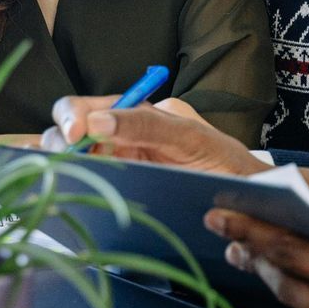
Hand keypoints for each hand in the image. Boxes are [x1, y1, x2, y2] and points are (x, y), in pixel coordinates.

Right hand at [40, 97, 267, 174]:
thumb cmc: (225, 163)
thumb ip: (146, 125)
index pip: (87, 107)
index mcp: (138, 115)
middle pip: (69, 134)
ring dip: (61, 167)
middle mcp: (122, 138)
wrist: (250, 200)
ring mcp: (119, 167)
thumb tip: (95, 122)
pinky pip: (88, 187)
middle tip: (66, 160)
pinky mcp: (121, 192)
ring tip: (61, 177)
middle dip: (58, 143)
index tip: (73, 135)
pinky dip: (70, 188)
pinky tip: (61, 193)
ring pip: (72, 162)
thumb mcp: (190, 138)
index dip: (70, 118)